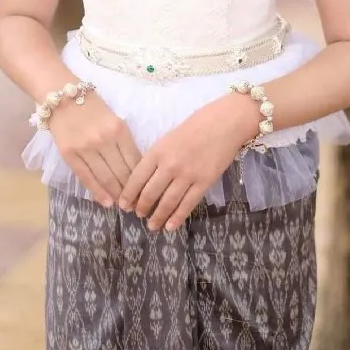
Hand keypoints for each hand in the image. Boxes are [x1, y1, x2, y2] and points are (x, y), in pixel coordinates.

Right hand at [49, 91, 140, 208]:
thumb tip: (134, 167)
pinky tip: (106, 202)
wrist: (63, 95)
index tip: (145, 190)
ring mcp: (85, 148)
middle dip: (130, 190)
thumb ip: (123, 141)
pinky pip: (86, 177)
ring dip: (116, 194)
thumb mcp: (114, 119)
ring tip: (122, 204)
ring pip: (106, 177)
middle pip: (121, 172)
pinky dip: (98, 192)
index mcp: (119, 129)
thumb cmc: (92, 106)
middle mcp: (104, 140)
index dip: (140, 178)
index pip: (134, 160)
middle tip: (135, 203)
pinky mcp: (69, 154)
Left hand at [119, 93, 256, 230]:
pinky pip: (187, 204)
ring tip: (152, 225)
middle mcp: (170, 165)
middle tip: (138, 215)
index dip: (128, 194)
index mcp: (158, 150)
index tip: (123, 204)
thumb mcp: (169, 137)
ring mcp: (187, 175)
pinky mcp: (204, 183)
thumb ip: (158, 156)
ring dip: (157, 216)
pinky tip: (170, 226)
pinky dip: (177, 217)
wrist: (225, 122)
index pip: (137, 177)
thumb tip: (147, 178)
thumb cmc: (197, 125)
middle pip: (150, 193)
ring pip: (167, 202)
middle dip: (142, 207)